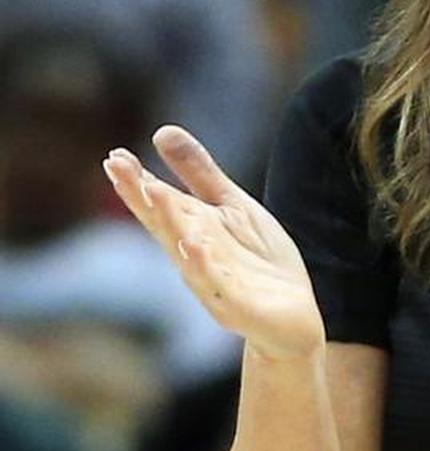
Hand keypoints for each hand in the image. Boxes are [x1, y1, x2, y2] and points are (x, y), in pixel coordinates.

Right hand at [103, 128, 324, 361]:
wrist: (293, 318)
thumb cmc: (258, 261)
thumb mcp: (232, 208)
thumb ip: (200, 175)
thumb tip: (161, 132)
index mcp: (193, 230)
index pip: (160, 205)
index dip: (136, 183)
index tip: (115, 156)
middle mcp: (195, 258)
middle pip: (165, 224)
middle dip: (143, 197)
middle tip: (117, 167)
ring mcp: (214, 285)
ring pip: (187, 254)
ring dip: (170, 225)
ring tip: (155, 193)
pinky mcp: (239, 309)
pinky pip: (219, 288)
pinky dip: (205, 268)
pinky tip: (195, 245)